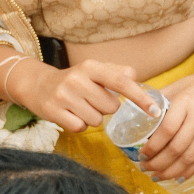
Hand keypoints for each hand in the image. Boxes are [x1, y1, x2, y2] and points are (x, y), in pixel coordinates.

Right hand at [6, 57, 160, 133]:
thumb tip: (134, 74)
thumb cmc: (74, 81)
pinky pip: (80, 127)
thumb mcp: (93, 71)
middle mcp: (77, 78)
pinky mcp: (54, 111)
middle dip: (105, 108)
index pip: (121, 82)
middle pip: (110, 107)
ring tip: (79, 107)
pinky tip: (71, 114)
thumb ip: (116, 72)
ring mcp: (64, 95)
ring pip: (96, 120)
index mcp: (91, 66)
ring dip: (92, 117)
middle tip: (91, 100)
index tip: (155, 111)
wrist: (38, 86)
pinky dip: (78, 125)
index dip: (140, 97)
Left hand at [138, 54, 193, 180]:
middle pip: (176, 149)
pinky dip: (188, 171)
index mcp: (185, 102)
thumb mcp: (174, 89)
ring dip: (170, 171)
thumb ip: (156, 104)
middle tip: (145, 168)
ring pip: (189, 158)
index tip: (141, 154)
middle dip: (158, 163)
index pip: (166, 131)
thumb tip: (134, 120)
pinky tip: (176, 177)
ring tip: (157, 176)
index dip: (152, 147)